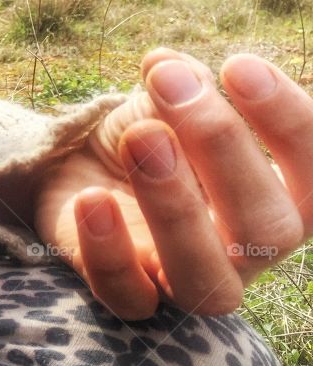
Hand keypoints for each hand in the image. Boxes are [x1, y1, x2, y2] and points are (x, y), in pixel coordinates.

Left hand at [33, 47, 309, 319]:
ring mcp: (188, 280)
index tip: (239, 67)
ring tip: (140, 136)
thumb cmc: (145, 134)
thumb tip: (169, 69)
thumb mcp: (164, 101)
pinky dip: (108, 251)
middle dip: (222, 148)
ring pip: (204, 278)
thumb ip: (180, 85)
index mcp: (279, 198)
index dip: (289, 123)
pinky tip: (92, 199)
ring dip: (174, 204)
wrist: (76, 170)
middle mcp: (248, 251)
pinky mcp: (130, 295)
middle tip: (171, 86)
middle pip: (268, 229)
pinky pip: (128, 298)